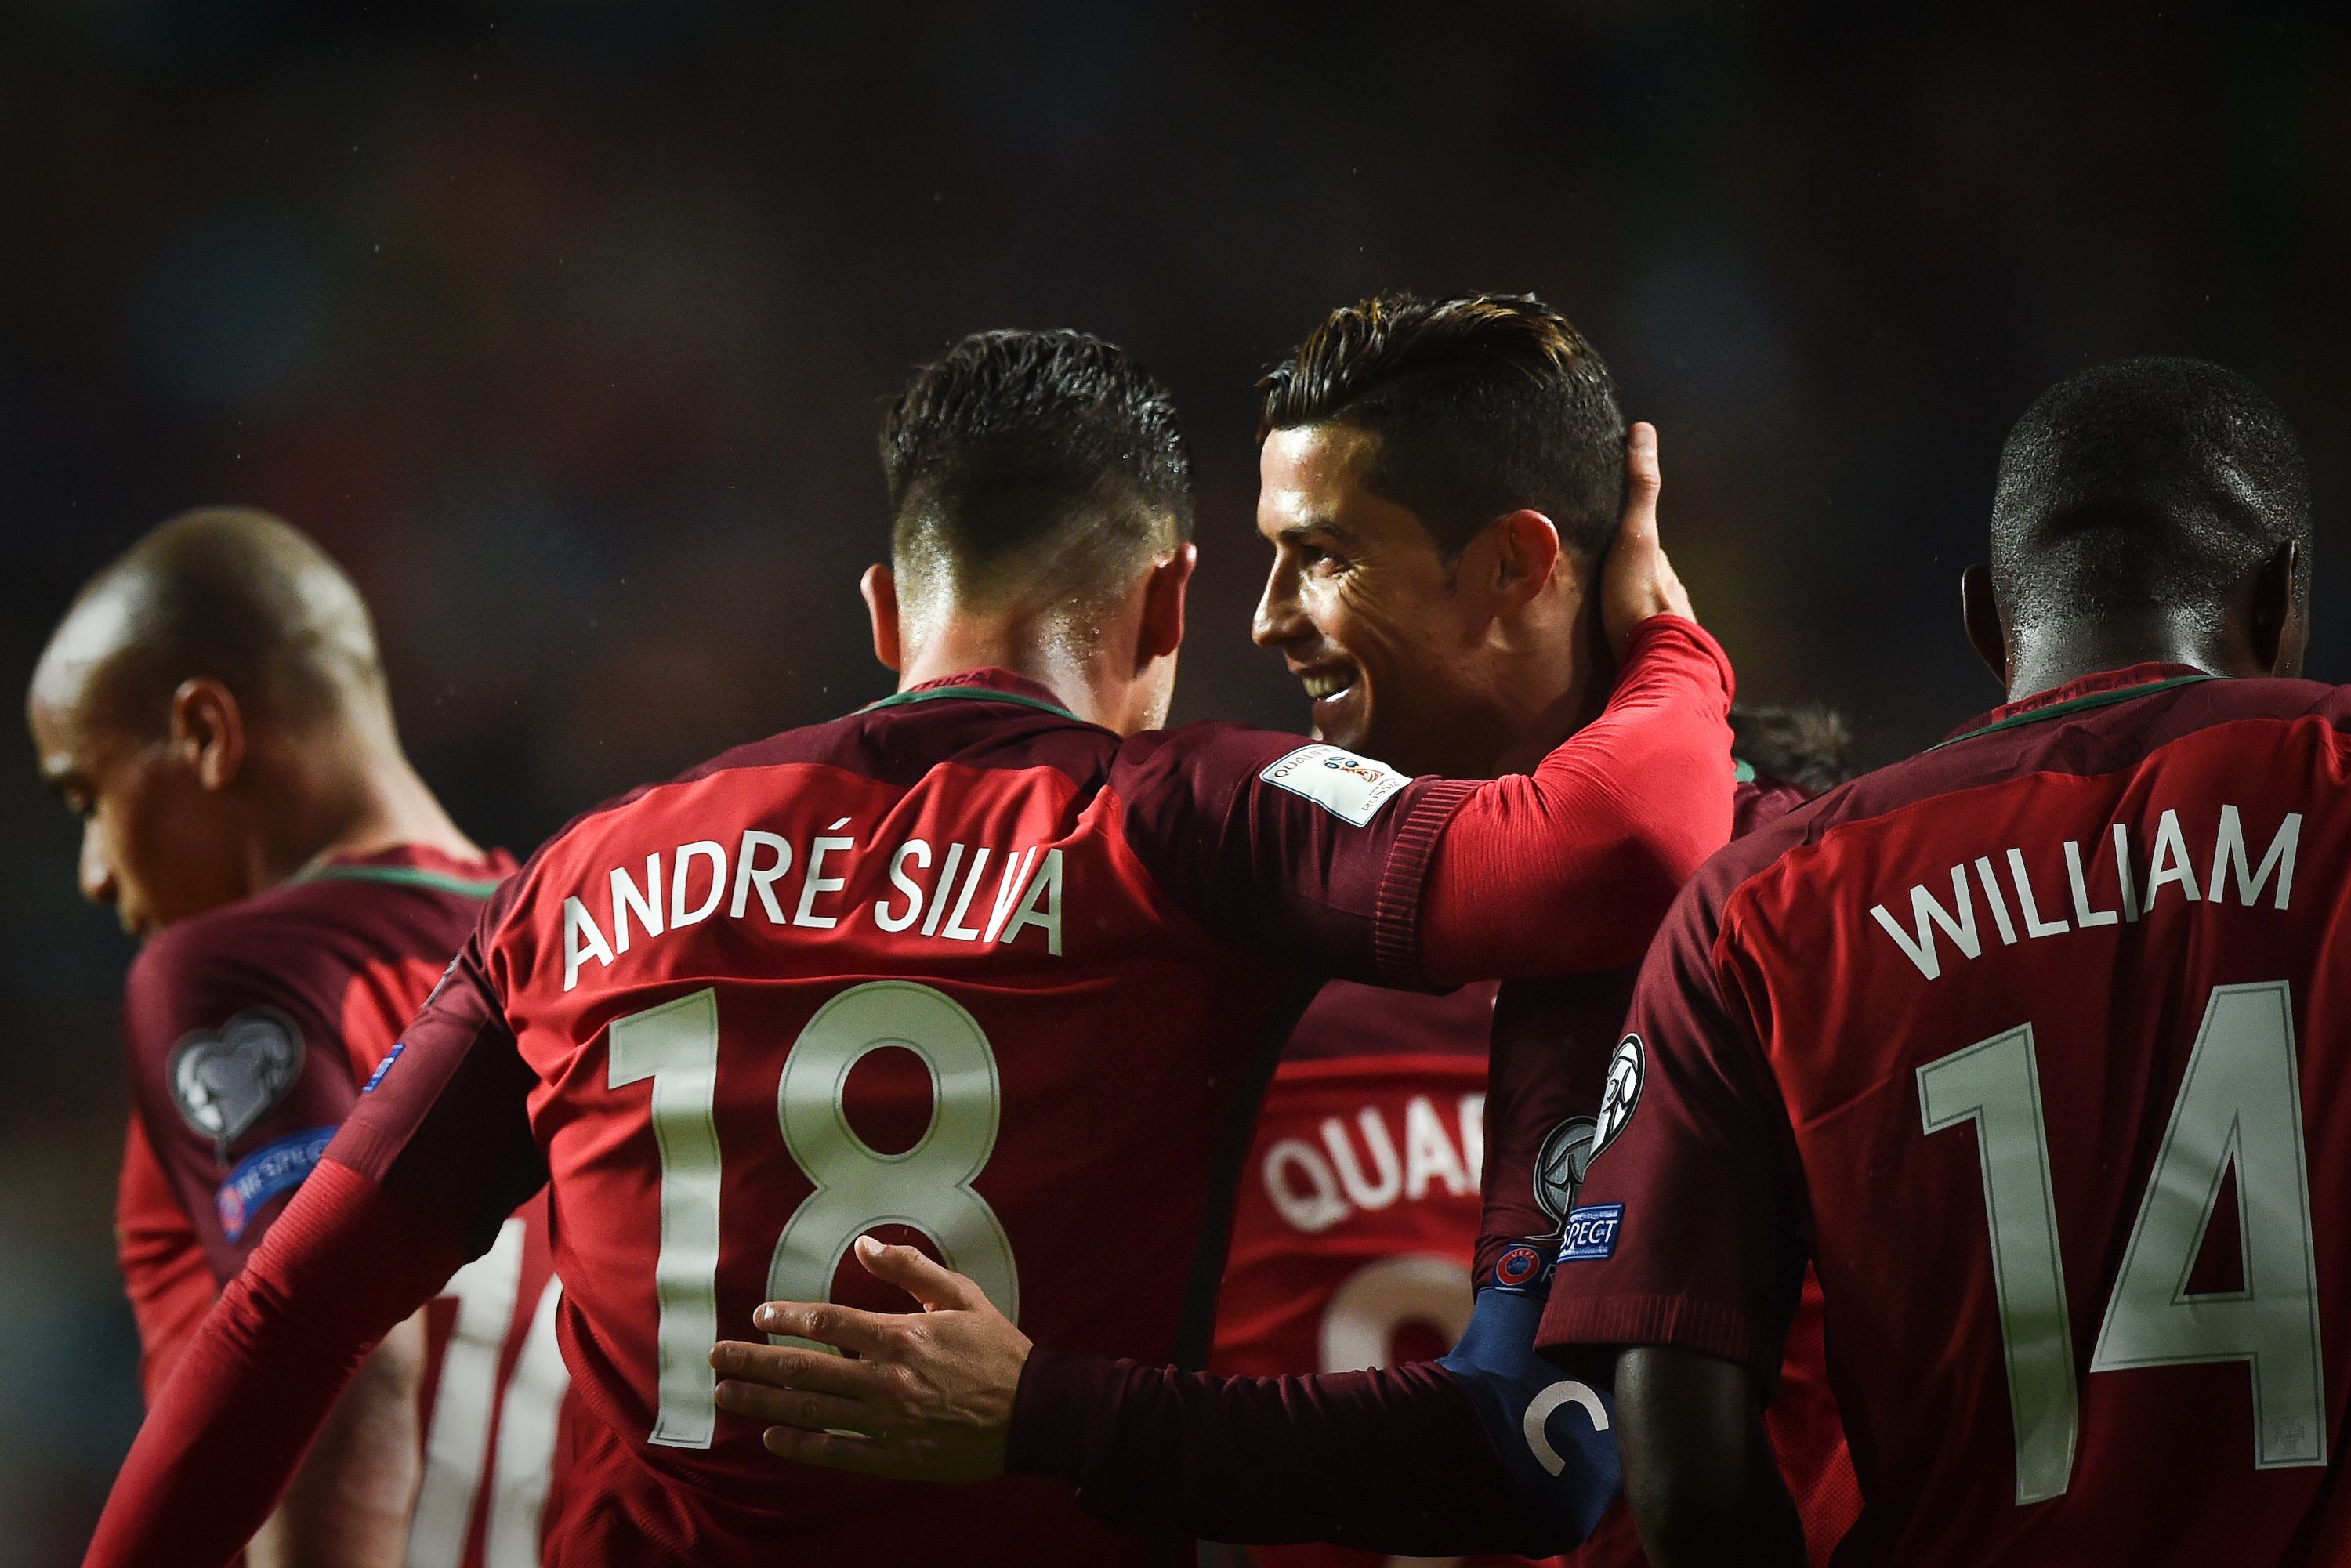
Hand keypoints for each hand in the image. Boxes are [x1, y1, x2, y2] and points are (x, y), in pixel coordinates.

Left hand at [709, 1235, 1031, 1482]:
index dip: (787, 1317)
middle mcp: (886, 1379)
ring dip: (762, 1401)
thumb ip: (910, 1267)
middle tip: (716, 1358)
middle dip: (754, 1362)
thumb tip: (865, 1243)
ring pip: (811, 1410)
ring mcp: (888, 1421)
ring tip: (726, 1394)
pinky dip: (800, 1445)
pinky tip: (772, 1436)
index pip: (828, 1322)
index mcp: (900, 1335)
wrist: (1035, 1411)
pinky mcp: (896, 1457)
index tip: (758, 1316)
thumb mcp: (960, 1294)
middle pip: (805, 1368)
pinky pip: (837, 1452)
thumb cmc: (997, 1349)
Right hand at [1599, 422, 1695, 655]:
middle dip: (1624, 571)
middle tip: (1597, 572)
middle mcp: (1669, 592)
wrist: (1656, 660)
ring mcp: (1664, 623)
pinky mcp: (1654, 653)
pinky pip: (1639, 636)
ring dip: (1625, 605)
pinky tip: (1613, 640)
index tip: (1606, 534)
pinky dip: (1628, 631)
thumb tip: (1643, 430)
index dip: (1625, 535)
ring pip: (1643, 606)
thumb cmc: (1639, 597)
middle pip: (1643, 575)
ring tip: (1600, 609)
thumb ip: (1640, 488)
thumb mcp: (1635, 535)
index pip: (1642, 543)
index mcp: (1660, 565)